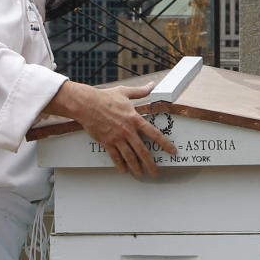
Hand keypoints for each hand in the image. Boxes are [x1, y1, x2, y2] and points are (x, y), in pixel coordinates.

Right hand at [46, 79, 176, 176]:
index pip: (154, 134)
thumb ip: (141, 91)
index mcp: (134, 118)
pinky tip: (124, 170)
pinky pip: (115, 156)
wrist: (87, 104)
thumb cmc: (105, 97)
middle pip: (142, 151)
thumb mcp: (125, 92)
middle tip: (155, 172)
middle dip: (150, 163)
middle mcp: (127, 130)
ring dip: (136, 167)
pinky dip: (120, 164)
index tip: (172, 151)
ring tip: (141, 173)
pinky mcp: (107, 142)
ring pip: (129, 156)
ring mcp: (117, 137)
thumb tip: (152, 85)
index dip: (165, 144)